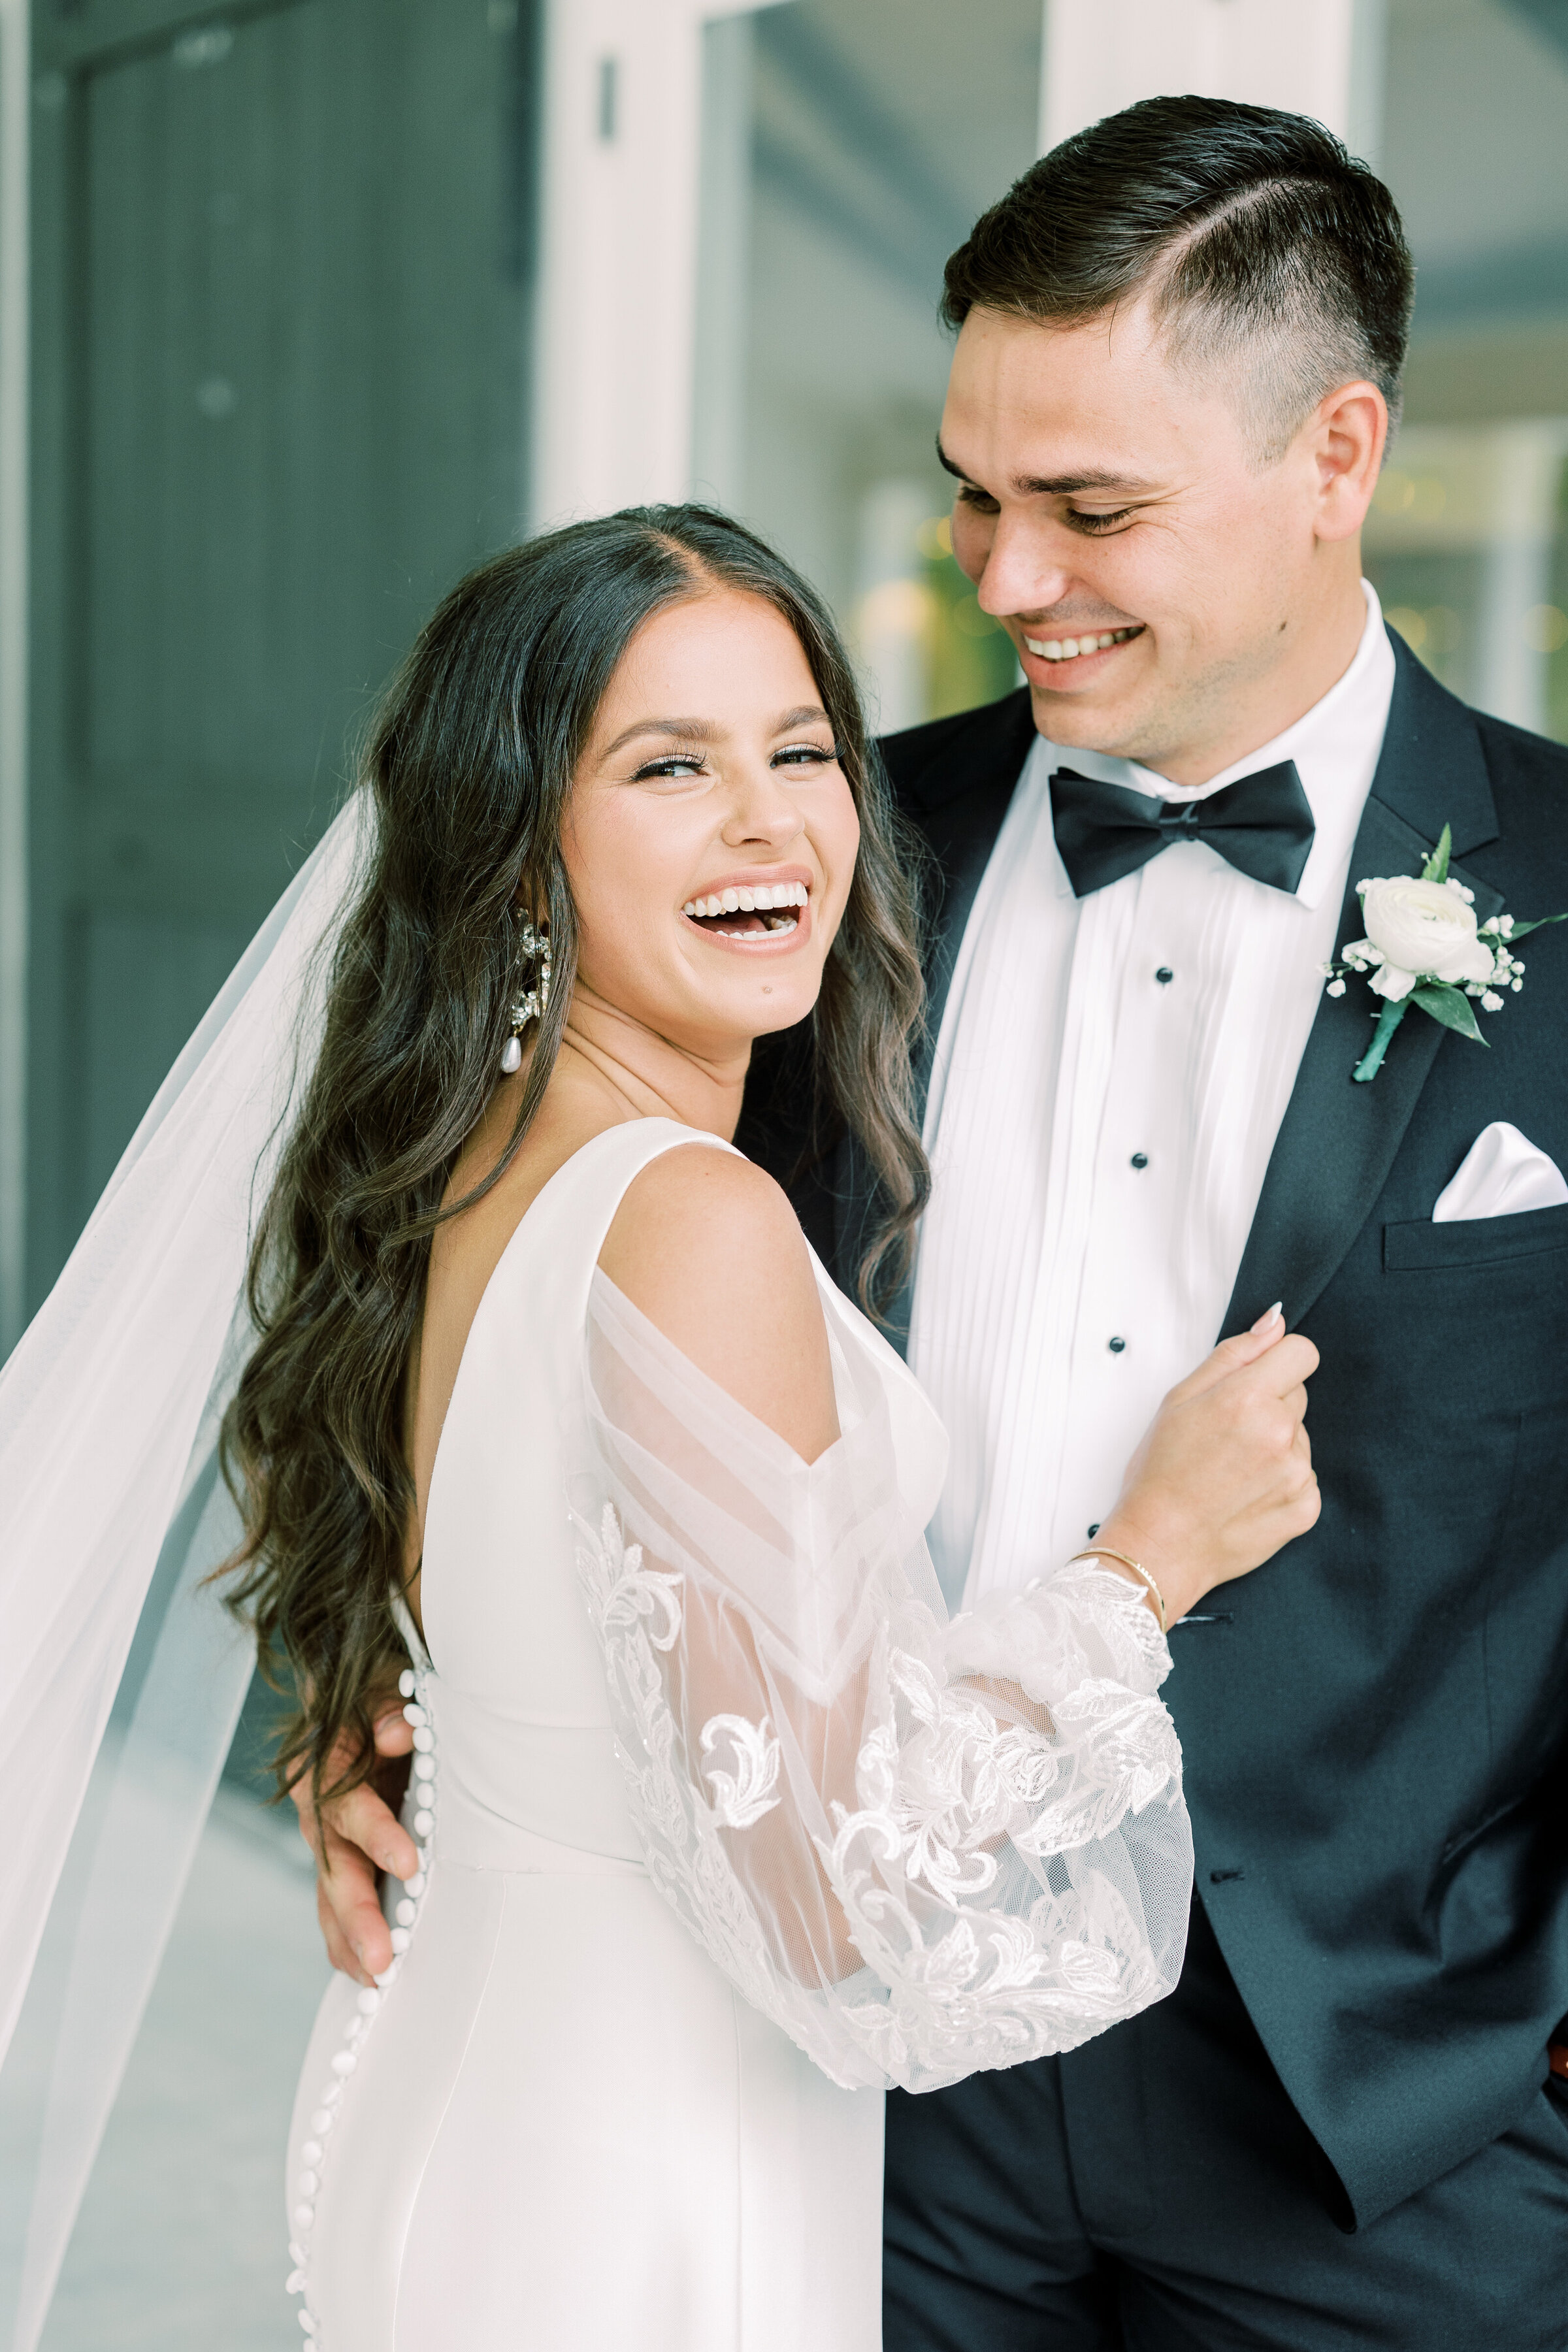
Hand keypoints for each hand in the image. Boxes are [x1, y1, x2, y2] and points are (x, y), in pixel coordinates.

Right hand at [290, 1698, 419, 1986]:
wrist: (354, 1699)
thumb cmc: (376, 1693)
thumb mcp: (383, 1686)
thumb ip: (390, 1709)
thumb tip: (397, 1734)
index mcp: (324, 1764)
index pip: (346, 1804)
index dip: (376, 1835)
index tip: (409, 1864)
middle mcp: (317, 1810)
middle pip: (332, 1866)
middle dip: (358, 1914)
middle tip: (383, 1957)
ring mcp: (325, 1840)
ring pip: (331, 1895)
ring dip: (352, 1939)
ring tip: (377, 1980)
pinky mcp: (340, 1858)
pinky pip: (336, 1903)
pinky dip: (348, 1939)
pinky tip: (364, 1973)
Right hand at [1095, 1306, 1320, 1625]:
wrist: (1159, 1546)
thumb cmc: (1159, 1473)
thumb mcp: (1179, 1399)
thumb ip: (1233, 1355)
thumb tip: (1274, 1323)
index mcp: (1248, 1398)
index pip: (1302, 1352)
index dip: (1278, 1362)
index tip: (1256, 1381)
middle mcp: (1280, 1433)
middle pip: (1297, 1395)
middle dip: (1269, 1405)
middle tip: (1226, 1435)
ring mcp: (1298, 1474)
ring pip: (1299, 1438)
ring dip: (1275, 1446)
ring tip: (1231, 1471)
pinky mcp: (1306, 1508)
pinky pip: (1304, 1478)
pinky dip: (1281, 1483)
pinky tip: (1245, 1496)